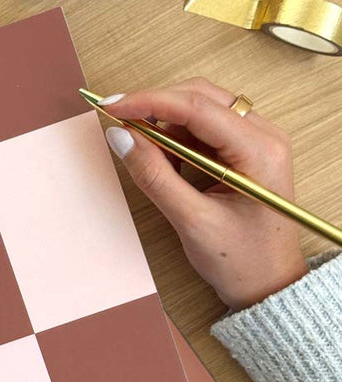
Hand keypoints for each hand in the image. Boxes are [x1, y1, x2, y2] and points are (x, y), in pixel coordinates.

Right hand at [100, 78, 308, 310]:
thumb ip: (154, 176)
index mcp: (260, 151)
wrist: (268, 285)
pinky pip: (205, 128)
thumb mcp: (191, 221)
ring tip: (148, 157)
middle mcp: (264, 136)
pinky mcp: (245, 150)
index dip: (149, 102)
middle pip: (200, 97)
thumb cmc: (242, 261)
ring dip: (166, 124)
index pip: (197, 107)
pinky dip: (178, 138)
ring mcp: (257, 140)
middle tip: (118, 123)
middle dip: (155, 107)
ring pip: (200, 108)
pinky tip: (168, 164)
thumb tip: (121, 137)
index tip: (113, 108)